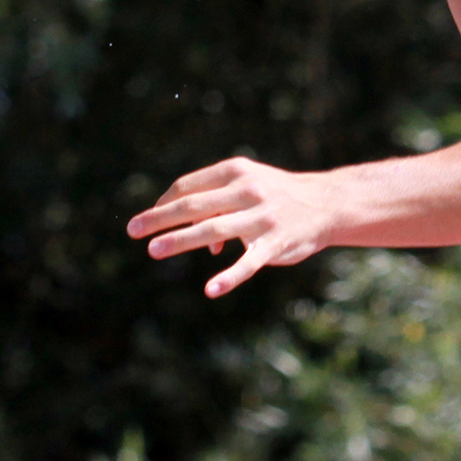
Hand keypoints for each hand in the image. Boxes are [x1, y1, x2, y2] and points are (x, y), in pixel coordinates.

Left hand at [126, 157, 342, 298]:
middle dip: (160, 218)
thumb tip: (197, 239)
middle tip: (133, 230)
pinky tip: (211, 289)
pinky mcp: (276, 243)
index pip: (188, 186)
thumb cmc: (276, 195)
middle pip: (194, 205)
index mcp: (235, 171)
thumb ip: (218, 204)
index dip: (163, 203)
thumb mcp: (248, 185)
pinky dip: (229, 276)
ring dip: (181, 240)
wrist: (327, 203)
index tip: (146, 220)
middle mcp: (247, 190)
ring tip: (154, 251)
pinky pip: (248, 262)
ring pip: (214, 229)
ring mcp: (262, 217)